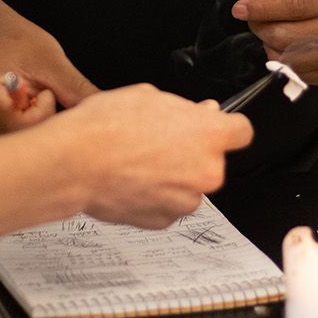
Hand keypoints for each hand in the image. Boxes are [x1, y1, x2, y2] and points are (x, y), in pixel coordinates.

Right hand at [0, 9, 97, 139]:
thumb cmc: (16, 41)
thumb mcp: (50, 59)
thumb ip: (78, 91)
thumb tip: (111, 116)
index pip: (24, 129)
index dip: (45, 113)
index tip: (45, 90)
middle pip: (20, 146)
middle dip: (44, 128)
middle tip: (44, 97)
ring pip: (18, 151)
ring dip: (35, 132)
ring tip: (29, 101)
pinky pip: (12, 148)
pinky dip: (27, 135)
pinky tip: (24, 113)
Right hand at [62, 86, 252, 229]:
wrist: (75, 163)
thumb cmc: (106, 127)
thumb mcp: (150, 96)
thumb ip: (185, 109)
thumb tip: (201, 114)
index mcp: (209, 135)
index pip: (242, 132)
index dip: (226, 128)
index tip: (215, 127)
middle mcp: (206, 171)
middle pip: (212, 161)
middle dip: (192, 152)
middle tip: (160, 140)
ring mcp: (186, 200)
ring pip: (189, 185)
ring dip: (173, 176)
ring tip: (138, 160)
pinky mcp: (164, 220)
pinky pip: (168, 204)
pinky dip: (155, 195)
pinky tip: (131, 179)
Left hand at [231, 0, 317, 83]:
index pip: (296, 5)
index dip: (261, 8)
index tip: (239, 7)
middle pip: (287, 36)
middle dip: (260, 25)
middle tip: (255, 14)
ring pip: (287, 59)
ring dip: (269, 43)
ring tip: (276, 24)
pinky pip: (296, 73)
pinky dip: (283, 58)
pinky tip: (291, 40)